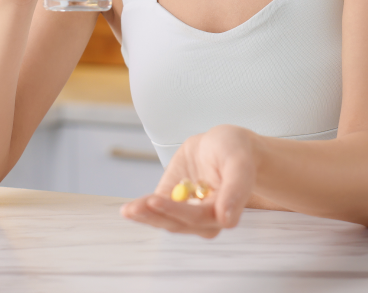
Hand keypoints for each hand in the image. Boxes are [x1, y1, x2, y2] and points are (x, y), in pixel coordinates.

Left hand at [120, 125, 256, 237]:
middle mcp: (206, 217)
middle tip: (135, 208)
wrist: (226, 145)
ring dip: (146, 216)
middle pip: (178, 223)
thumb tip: (227, 220)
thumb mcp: (239, 163)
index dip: (177, 211)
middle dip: (156, 216)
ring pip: (165, 220)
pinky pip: (157, 210)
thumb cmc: (236, 152)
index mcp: (225, 211)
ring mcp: (188, 210)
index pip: (198, 217)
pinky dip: (143, 210)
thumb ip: (236, 189)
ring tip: (129, 210)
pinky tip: (129, 210)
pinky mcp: (173, 201)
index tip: (156, 201)